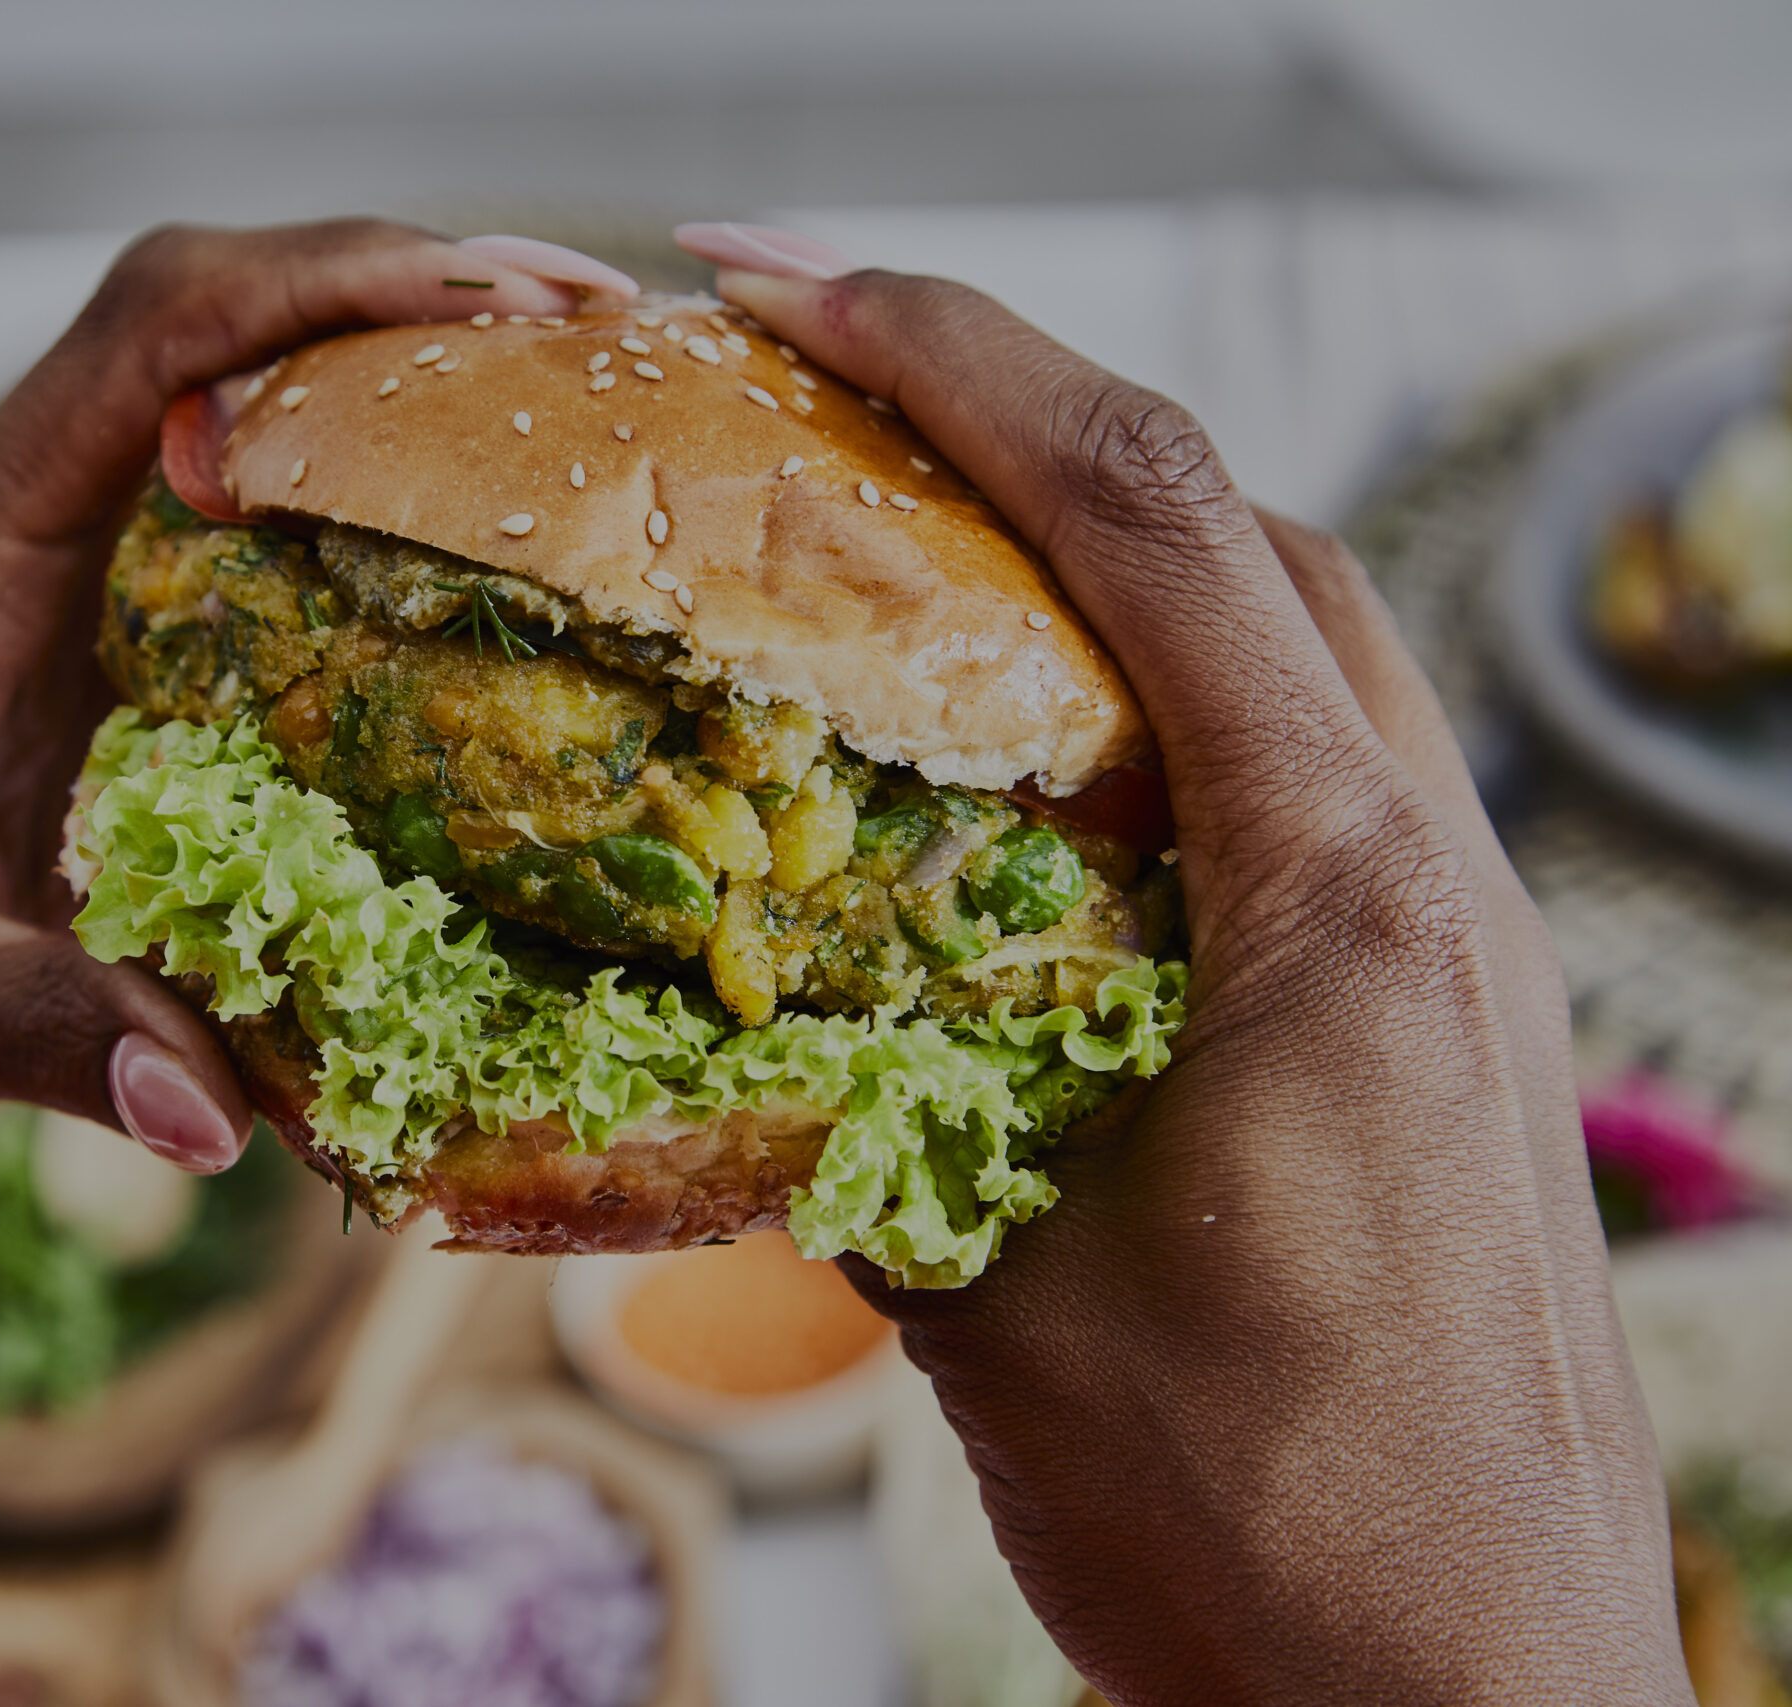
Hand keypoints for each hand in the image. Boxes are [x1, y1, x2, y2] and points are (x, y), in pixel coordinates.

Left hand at [0, 220, 611, 1253]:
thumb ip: (57, 1039)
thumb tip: (240, 1125)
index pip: (151, 344)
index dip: (331, 285)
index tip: (504, 302)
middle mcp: (10, 597)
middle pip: (226, 389)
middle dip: (414, 357)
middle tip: (605, 388)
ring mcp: (42, 686)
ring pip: (244, 533)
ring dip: (398, 500)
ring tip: (581, 522)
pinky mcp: (63, 785)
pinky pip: (234, 694)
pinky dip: (352, 683)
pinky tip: (461, 743)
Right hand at [695, 235, 1688, 1701]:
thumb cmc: (1266, 1538)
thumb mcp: (996, 1307)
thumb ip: (862, 1114)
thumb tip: (707, 1022)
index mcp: (1325, 898)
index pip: (1141, 524)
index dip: (955, 362)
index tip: (791, 288)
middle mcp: (1425, 878)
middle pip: (1234, 526)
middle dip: (1022, 406)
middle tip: (827, 370)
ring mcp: (1458, 940)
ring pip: (1287, 633)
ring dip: (1107, 539)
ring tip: (917, 523)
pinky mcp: (1444, 1012)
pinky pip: (1309, 766)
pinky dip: (1167, 690)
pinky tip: (1045, 755)